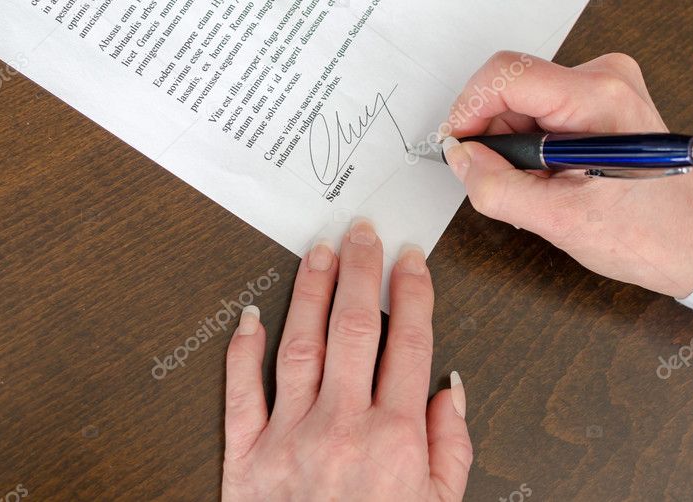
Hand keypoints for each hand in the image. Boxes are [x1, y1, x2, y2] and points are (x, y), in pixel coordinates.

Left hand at [221, 219, 472, 500]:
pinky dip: (243, 351)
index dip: (412, 292)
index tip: (410, 261)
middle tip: (362, 234)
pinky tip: (251, 317)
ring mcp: (290, 439)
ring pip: (301, 345)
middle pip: (355, 329)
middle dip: (361, 272)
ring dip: (310, 292)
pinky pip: (241, 392)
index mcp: (395, 440)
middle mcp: (342, 429)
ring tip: (318, 254)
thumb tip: (449, 387)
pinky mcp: (246, 458)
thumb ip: (451, 446)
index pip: (409, 342)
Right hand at [441, 52, 692, 298]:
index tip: (458, 145)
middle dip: (496, 135)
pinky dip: (534, 142)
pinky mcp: (603, 95)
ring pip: (524, 100)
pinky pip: (542, 108)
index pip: (506, 75)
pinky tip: (554, 173)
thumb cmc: (648, 233)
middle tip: (511, 181)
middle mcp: (605, 77)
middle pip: (513, 87)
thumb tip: (461, 158)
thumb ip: (498, 188)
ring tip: (543, 184)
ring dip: (517, 143)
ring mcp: (606, 83)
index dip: (469, 109)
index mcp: (599, 99)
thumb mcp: (559, 221)